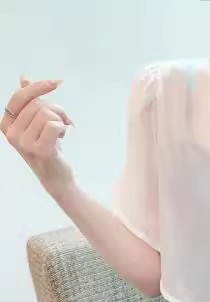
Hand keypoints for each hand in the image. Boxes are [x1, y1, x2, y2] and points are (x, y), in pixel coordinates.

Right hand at [1, 76, 74, 194]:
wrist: (57, 176)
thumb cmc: (48, 148)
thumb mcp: (36, 123)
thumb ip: (29, 102)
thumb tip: (24, 78)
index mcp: (7, 124)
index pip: (21, 96)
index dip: (40, 86)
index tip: (57, 82)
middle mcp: (11, 133)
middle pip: (38, 104)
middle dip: (56, 109)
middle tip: (63, 122)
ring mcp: (24, 143)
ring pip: (47, 114)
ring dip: (61, 119)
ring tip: (61, 132)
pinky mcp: (40, 150)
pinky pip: (54, 125)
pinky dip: (63, 128)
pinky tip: (62, 137)